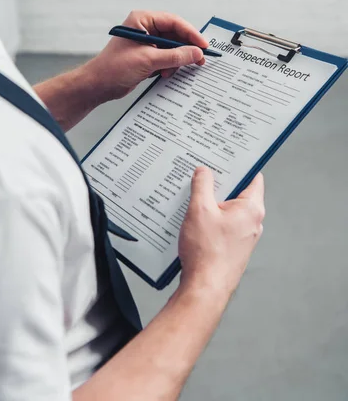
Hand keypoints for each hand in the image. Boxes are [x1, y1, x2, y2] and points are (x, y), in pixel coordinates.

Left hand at [88, 10, 208, 102]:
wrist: (98, 85)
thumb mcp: (148, 60)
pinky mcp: (147, 56)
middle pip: (175, 35)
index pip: (174, 22)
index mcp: (142, 20)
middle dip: (185, 49)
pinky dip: (169, 66)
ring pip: (172, 48)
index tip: (203, 46)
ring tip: (170, 71)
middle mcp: (145, 28)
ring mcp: (146, 43)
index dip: (191, 34)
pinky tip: (163, 74)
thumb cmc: (114, 68)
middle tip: (199, 60)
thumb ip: (174, 56)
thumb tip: (196, 53)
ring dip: (175, 60)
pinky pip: (166, 58)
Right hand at [179, 167, 264, 295]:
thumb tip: (203, 171)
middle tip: (202, 174)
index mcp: (251, 209)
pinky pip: (223, 225)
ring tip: (193, 197)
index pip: (253, 177)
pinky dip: (211, 220)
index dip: (240, 165)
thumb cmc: (207, 251)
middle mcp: (253, 222)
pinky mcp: (233, 248)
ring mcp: (244, 237)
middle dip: (220, 184)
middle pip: (238, 193)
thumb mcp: (200, 209)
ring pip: (229, 210)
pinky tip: (193, 220)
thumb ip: (202, 185)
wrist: (205, 289)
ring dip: (212, 203)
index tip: (226, 157)